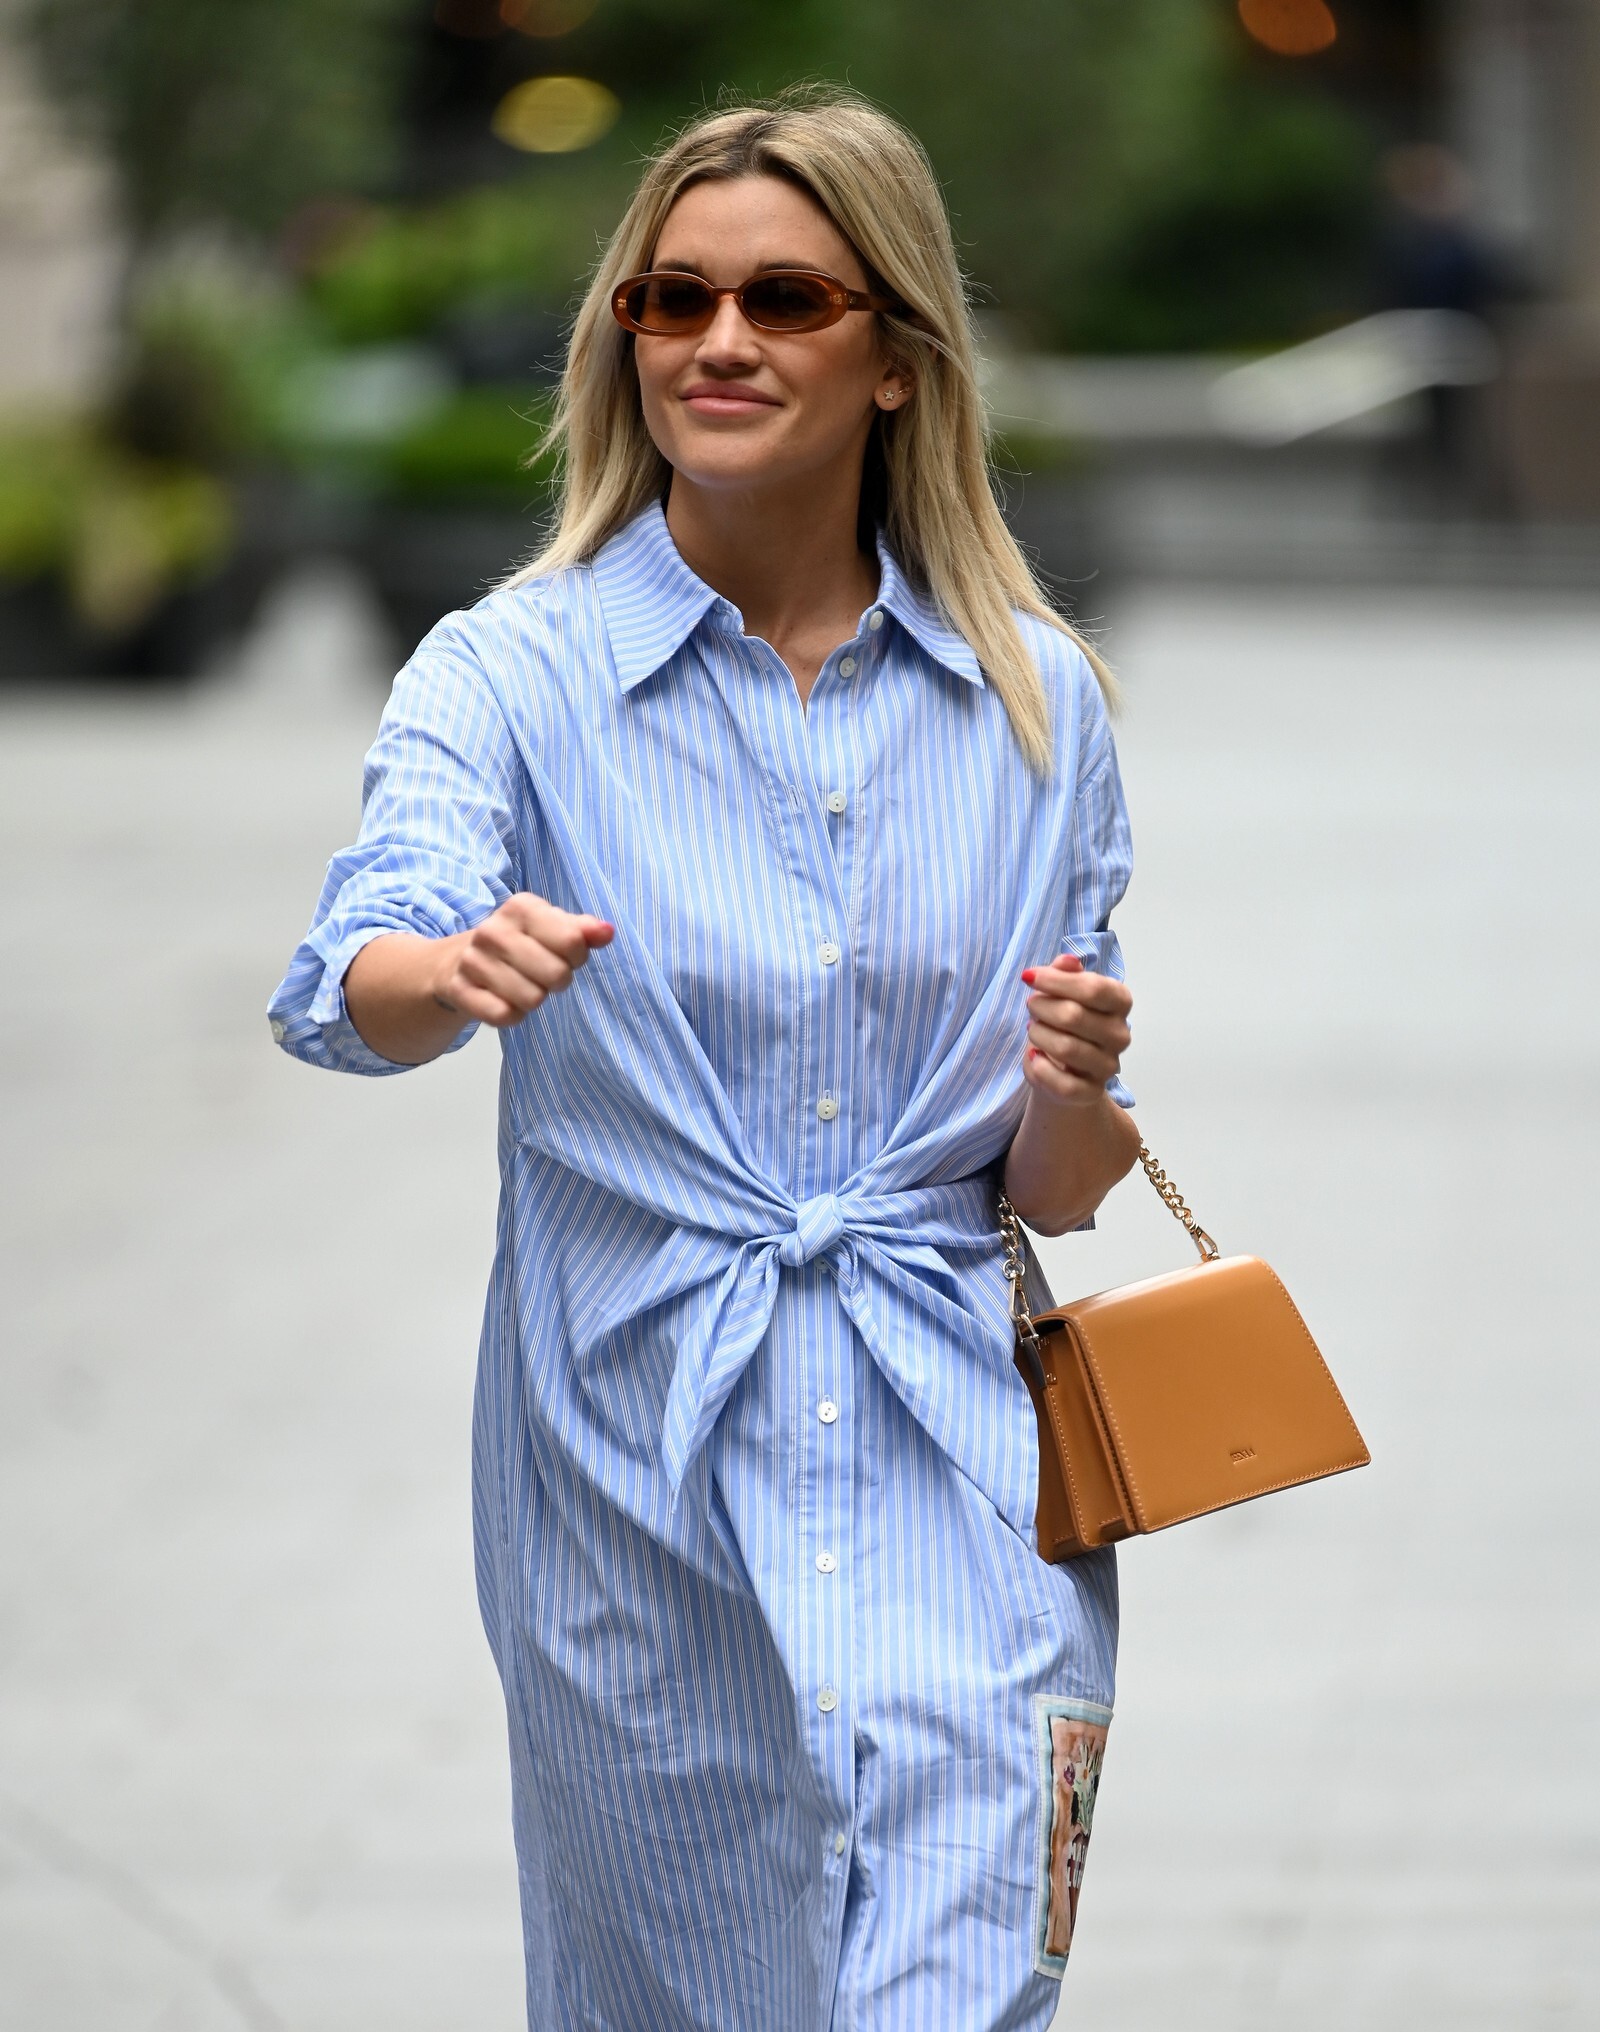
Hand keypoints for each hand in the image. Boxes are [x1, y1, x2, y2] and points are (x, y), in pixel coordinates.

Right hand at [433, 893, 613, 1028]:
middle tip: (544, 974)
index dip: (577, 956)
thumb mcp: (552, 927)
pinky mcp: (460, 990)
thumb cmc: (521, 943)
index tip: (567, 954)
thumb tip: (606, 932)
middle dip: (558, 980)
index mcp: (520, 907)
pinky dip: (512, 1015)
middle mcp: (493, 930)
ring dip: (535, 999)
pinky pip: (503, 1015)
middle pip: (556, 974)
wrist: (461, 960)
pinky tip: (505, 999)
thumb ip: (583, 929)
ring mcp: (473, 960)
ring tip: (524, 985)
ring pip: (532, 999)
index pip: (573, 941)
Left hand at [1020, 953, 1131, 1108]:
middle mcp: (1120, 1034)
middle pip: (1075, 1016)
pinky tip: (1034, 1057)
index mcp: (1120, 1002)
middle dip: (1042, 1007)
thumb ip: (1065, 974)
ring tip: (1033, 1029)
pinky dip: (1041, 1069)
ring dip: (1038, 1035)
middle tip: (1031, 1005)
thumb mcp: (1062, 993)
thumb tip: (1066, 961)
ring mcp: (1108, 1065)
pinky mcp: (1091, 1091)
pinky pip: (1064, 1084)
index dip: (1056, 981)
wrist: (1061, 1070)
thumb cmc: (1063, 1024)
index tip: (1029, 977)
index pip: (1093, 988)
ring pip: (1066, 1048)